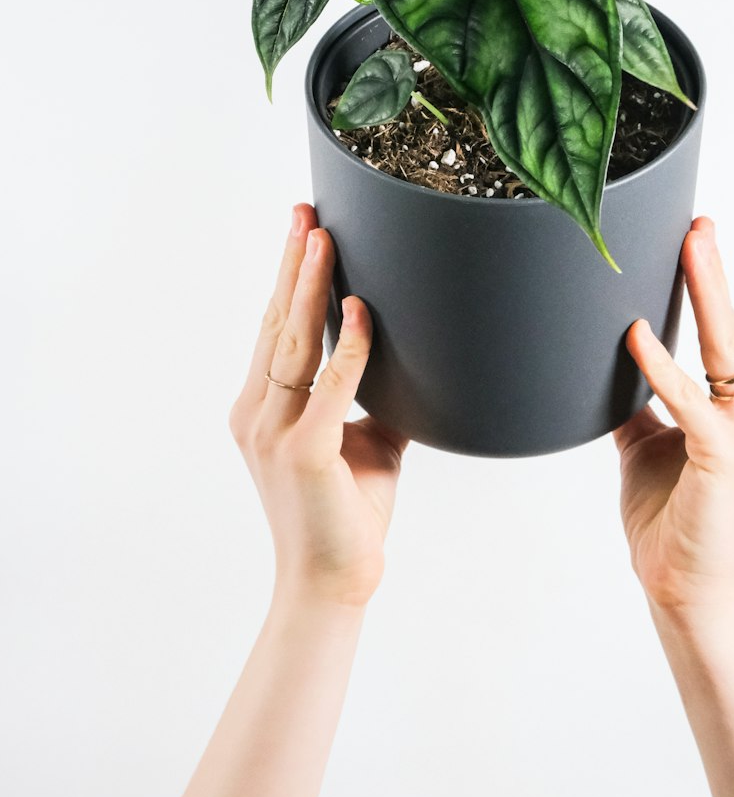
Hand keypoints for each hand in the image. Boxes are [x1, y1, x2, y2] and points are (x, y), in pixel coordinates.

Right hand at [228, 202, 408, 608]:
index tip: (303, 230)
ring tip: (323, 238)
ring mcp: (276, 434)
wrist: (331, 585)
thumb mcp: (364, 442)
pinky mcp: (306, 454)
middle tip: (305, 211)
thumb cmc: (347, 513)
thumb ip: (374, 396)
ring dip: (311, 286)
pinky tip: (359, 309)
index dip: (290, 277)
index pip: (275, 328)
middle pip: (277, 322)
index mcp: (262, 407)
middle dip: (294, 263)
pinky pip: (329, 388)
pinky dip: (348, 347)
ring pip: (294, 343)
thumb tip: (414, 356)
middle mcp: (257, 413)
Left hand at [614, 216, 733, 614]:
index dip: (710, 287)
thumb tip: (612, 357)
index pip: (725, 336)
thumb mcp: (648, 443)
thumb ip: (642, 400)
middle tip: (698, 225)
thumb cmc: (669, 516)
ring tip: (688, 248)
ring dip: (703, 296)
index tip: (697, 238)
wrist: (680, 584)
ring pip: (722, 351)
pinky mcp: (728, 455)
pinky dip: (660, 367)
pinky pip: (689, 400)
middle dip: (711, 274)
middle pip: (730, 332)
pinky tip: (636, 335)